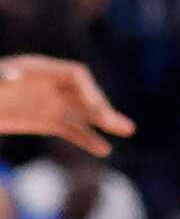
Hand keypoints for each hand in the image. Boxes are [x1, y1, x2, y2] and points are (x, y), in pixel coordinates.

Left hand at [0, 55, 135, 153]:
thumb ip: (2, 77)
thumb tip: (13, 76)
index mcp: (39, 69)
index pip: (76, 75)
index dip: (88, 89)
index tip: (93, 107)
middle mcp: (50, 85)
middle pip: (84, 95)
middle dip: (102, 109)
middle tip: (119, 124)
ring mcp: (49, 104)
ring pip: (83, 113)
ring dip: (104, 122)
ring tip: (127, 130)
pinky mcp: (44, 121)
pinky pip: (70, 130)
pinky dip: (86, 139)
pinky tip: (103, 150)